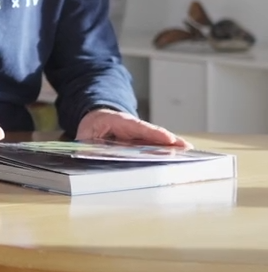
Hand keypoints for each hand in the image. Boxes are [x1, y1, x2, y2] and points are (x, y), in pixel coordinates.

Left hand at [76, 108, 191, 147]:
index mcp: (117, 122)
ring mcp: (140, 134)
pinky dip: (168, 150)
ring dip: (172, 145)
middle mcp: (133, 127)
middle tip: (185, 147)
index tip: (168, 138)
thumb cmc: (93, 126)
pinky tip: (181, 156)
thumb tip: (86, 153)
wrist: (98, 118)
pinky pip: (156, 145)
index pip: (137, 126)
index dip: (152, 132)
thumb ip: (86, 143)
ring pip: (157, 139)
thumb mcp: (85, 134)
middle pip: (152, 134)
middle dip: (168, 140)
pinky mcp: (143, 141)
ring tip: (188, 151)